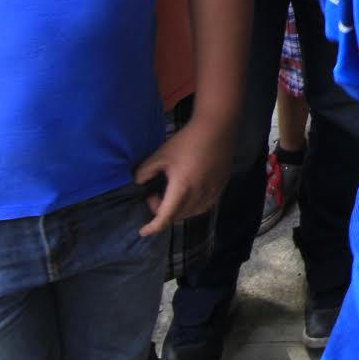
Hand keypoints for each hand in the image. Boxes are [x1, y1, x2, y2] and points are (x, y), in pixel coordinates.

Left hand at [134, 116, 234, 235]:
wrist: (217, 128)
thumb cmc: (186, 141)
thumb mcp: (160, 155)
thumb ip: (144, 172)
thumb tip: (138, 183)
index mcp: (182, 189)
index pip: (165, 218)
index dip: (152, 227)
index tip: (142, 231)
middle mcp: (199, 195)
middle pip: (178, 217)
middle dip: (162, 213)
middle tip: (155, 195)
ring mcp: (212, 191)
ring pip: (192, 213)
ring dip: (178, 211)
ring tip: (171, 195)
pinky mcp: (221, 186)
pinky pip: (205, 205)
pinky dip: (193, 207)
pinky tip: (189, 193)